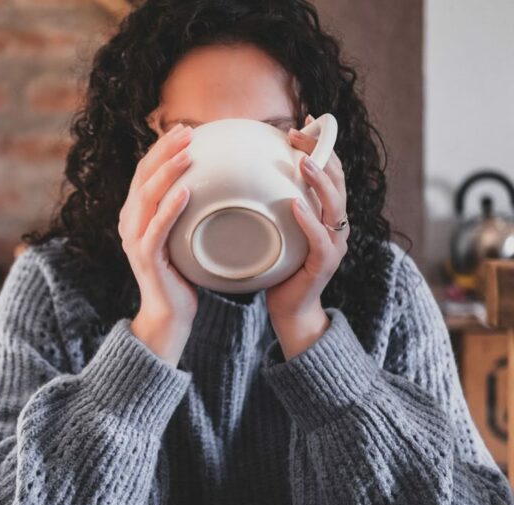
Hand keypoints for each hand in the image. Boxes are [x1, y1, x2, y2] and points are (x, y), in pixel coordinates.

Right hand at [119, 122, 197, 366]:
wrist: (169, 315)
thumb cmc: (182, 275)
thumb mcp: (183, 237)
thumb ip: (186, 213)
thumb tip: (215, 185)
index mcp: (135, 216)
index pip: (144, 173)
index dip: (161, 149)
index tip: (185, 130)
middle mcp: (128, 224)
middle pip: (142, 177)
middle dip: (164, 151)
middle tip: (188, 131)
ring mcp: (134, 241)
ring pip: (146, 197)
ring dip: (167, 172)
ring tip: (188, 153)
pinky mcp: (145, 258)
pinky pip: (157, 228)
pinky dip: (170, 207)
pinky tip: (186, 191)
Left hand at [265, 114, 349, 359]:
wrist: (289, 310)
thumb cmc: (278, 269)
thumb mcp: (274, 230)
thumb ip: (270, 205)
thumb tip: (242, 175)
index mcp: (325, 213)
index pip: (330, 171)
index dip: (322, 144)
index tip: (306, 120)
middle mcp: (336, 224)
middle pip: (337, 181)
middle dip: (321, 153)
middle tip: (298, 133)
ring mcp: (334, 244)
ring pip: (334, 205)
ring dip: (319, 181)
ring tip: (302, 161)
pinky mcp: (324, 264)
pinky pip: (320, 238)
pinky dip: (308, 220)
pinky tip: (295, 204)